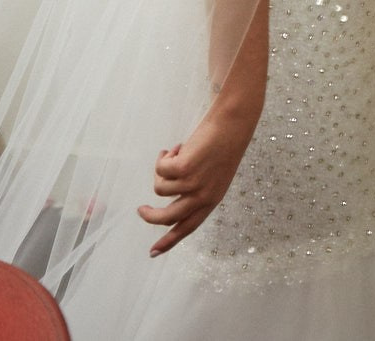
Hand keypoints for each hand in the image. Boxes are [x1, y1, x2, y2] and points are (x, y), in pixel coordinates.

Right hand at [138, 110, 253, 255]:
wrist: (234, 122)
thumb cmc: (222, 145)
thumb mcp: (213, 176)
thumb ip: (195, 191)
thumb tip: (169, 198)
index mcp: (212, 200)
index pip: (188, 227)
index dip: (169, 241)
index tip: (153, 253)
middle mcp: (203, 196)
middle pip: (167, 218)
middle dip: (149, 216)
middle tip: (140, 209)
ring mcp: (193, 183)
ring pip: (160, 188)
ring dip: (163, 170)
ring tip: (177, 153)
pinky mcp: (184, 168)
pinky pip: (160, 169)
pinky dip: (164, 157)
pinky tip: (178, 146)